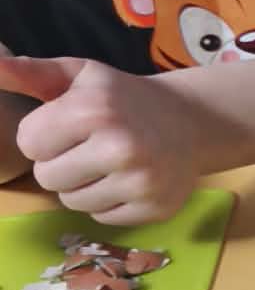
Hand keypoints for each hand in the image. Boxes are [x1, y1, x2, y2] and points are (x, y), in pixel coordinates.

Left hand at [0, 57, 211, 224]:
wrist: (191, 119)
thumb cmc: (123, 97)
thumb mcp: (79, 75)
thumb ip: (29, 72)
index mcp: (94, 109)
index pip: (28, 144)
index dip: (45, 135)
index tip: (71, 127)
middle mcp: (119, 147)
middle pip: (47, 177)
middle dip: (61, 163)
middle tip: (90, 148)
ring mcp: (141, 180)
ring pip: (72, 201)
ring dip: (84, 186)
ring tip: (110, 164)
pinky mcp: (155, 206)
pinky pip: (102, 217)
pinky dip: (110, 202)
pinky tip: (129, 180)